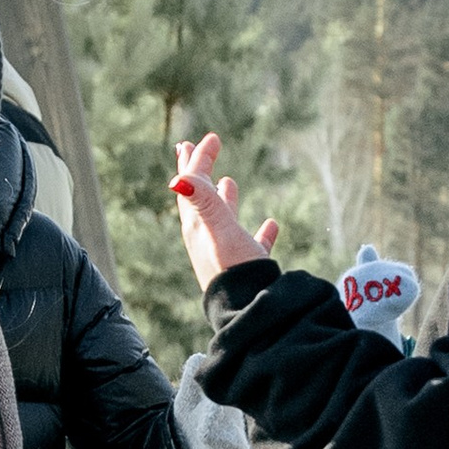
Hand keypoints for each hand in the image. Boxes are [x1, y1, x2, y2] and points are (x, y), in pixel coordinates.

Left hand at [170, 134, 278, 291]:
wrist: (249, 311)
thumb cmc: (232, 270)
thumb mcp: (218, 230)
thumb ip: (202, 202)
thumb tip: (177, 178)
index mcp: (197, 225)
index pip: (192, 184)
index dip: (199, 158)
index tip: (209, 137)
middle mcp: (207, 237)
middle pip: (198, 197)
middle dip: (196, 171)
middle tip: (191, 147)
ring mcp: (226, 252)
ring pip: (222, 218)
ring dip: (223, 197)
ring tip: (227, 180)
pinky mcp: (247, 267)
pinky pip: (252, 243)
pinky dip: (260, 231)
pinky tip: (271, 224)